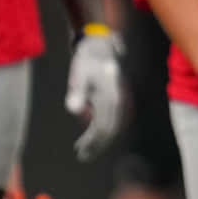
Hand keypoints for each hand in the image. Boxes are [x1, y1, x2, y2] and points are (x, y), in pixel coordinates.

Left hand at [65, 30, 124, 161]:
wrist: (102, 43)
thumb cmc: (87, 58)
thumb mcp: (78, 73)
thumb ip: (77, 91)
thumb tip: (72, 109)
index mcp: (111, 96)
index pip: (103, 127)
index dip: (92, 142)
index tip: (80, 151)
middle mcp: (121, 100)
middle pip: (111, 130)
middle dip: (97, 144)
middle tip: (83, 155)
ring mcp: (124, 99)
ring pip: (115, 126)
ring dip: (102, 139)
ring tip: (87, 146)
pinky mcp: (123, 97)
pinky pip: (118, 119)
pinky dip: (108, 129)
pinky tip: (97, 132)